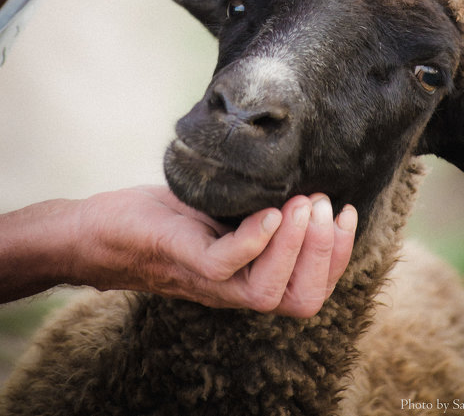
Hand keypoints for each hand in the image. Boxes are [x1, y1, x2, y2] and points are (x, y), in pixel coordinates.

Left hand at [1, 186, 356, 315]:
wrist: (104, 230)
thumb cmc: (169, 218)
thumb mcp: (227, 211)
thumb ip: (262, 207)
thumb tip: (305, 175)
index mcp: (252, 278)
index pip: (310, 291)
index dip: (337, 257)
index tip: (346, 212)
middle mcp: (236, 289)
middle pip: (301, 300)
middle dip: (324, 254)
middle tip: (325, 204)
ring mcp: (211, 281)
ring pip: (269, 291)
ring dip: (295, 245)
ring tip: (304, 202)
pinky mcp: (186, 261)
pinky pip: (227, 264)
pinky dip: (255, 239)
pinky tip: (269, 211)